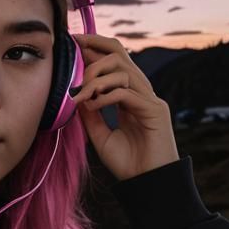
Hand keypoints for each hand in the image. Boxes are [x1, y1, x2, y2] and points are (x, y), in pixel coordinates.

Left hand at [69, 33, 178, 180]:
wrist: (149, 187)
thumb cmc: (128, 165)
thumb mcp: (100, 135)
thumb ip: (90, 114)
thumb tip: (75, 94)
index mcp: (130, 96)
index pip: (115, 60)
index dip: (95, 47)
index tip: (73, 42)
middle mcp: (142, 93)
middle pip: (121, 54)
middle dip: (94, 50)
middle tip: (74, 59)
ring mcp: (151, 100)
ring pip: (123, 70)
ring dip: (96, 77)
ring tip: (81, 93)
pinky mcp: (155, 112)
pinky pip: (126, 93)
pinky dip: (105, 95)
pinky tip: (92, 105)